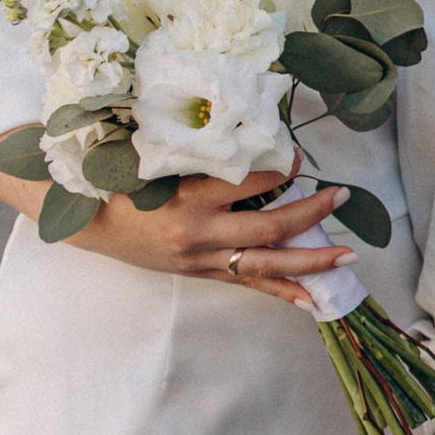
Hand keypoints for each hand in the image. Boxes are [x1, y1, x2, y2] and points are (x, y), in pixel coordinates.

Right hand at [77, 166, 352, 305]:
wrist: (86, 219)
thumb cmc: (120, 179)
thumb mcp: (159, 157)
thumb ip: (202, 151)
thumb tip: (250, 135)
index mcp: (188, 197)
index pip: (251, 182)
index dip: (282, 168)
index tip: (299, 155)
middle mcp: (199, 233)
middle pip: (271, 227)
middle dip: (313, 212)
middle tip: (341, 196)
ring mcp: (201, 259)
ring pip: (267, 263)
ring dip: (311, 260)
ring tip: (347, 256)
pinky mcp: (200, 273)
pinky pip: (248, 283)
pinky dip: (282, 291)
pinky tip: (311, 299)